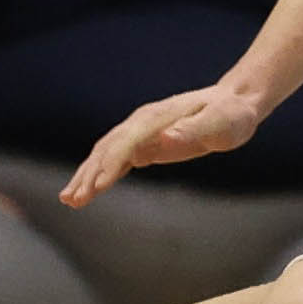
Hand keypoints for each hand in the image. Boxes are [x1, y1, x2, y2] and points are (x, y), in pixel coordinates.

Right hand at [62, 86, 265, 204]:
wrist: (234, 102)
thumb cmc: (231, 116)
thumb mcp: (221, 124)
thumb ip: (194, 131)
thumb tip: (166, 138)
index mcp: (157, 118)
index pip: (126, 144)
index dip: (110, 166)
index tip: (95, 187)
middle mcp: (142, 122)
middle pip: (107, 149)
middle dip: (88, 175)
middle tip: (72, 200)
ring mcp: (140, 130)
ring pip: (105, 154)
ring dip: (86, 176)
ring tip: (69, 200)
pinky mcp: (144, 141)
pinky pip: (115, 158)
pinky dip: (98, 173)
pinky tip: (88, 189)